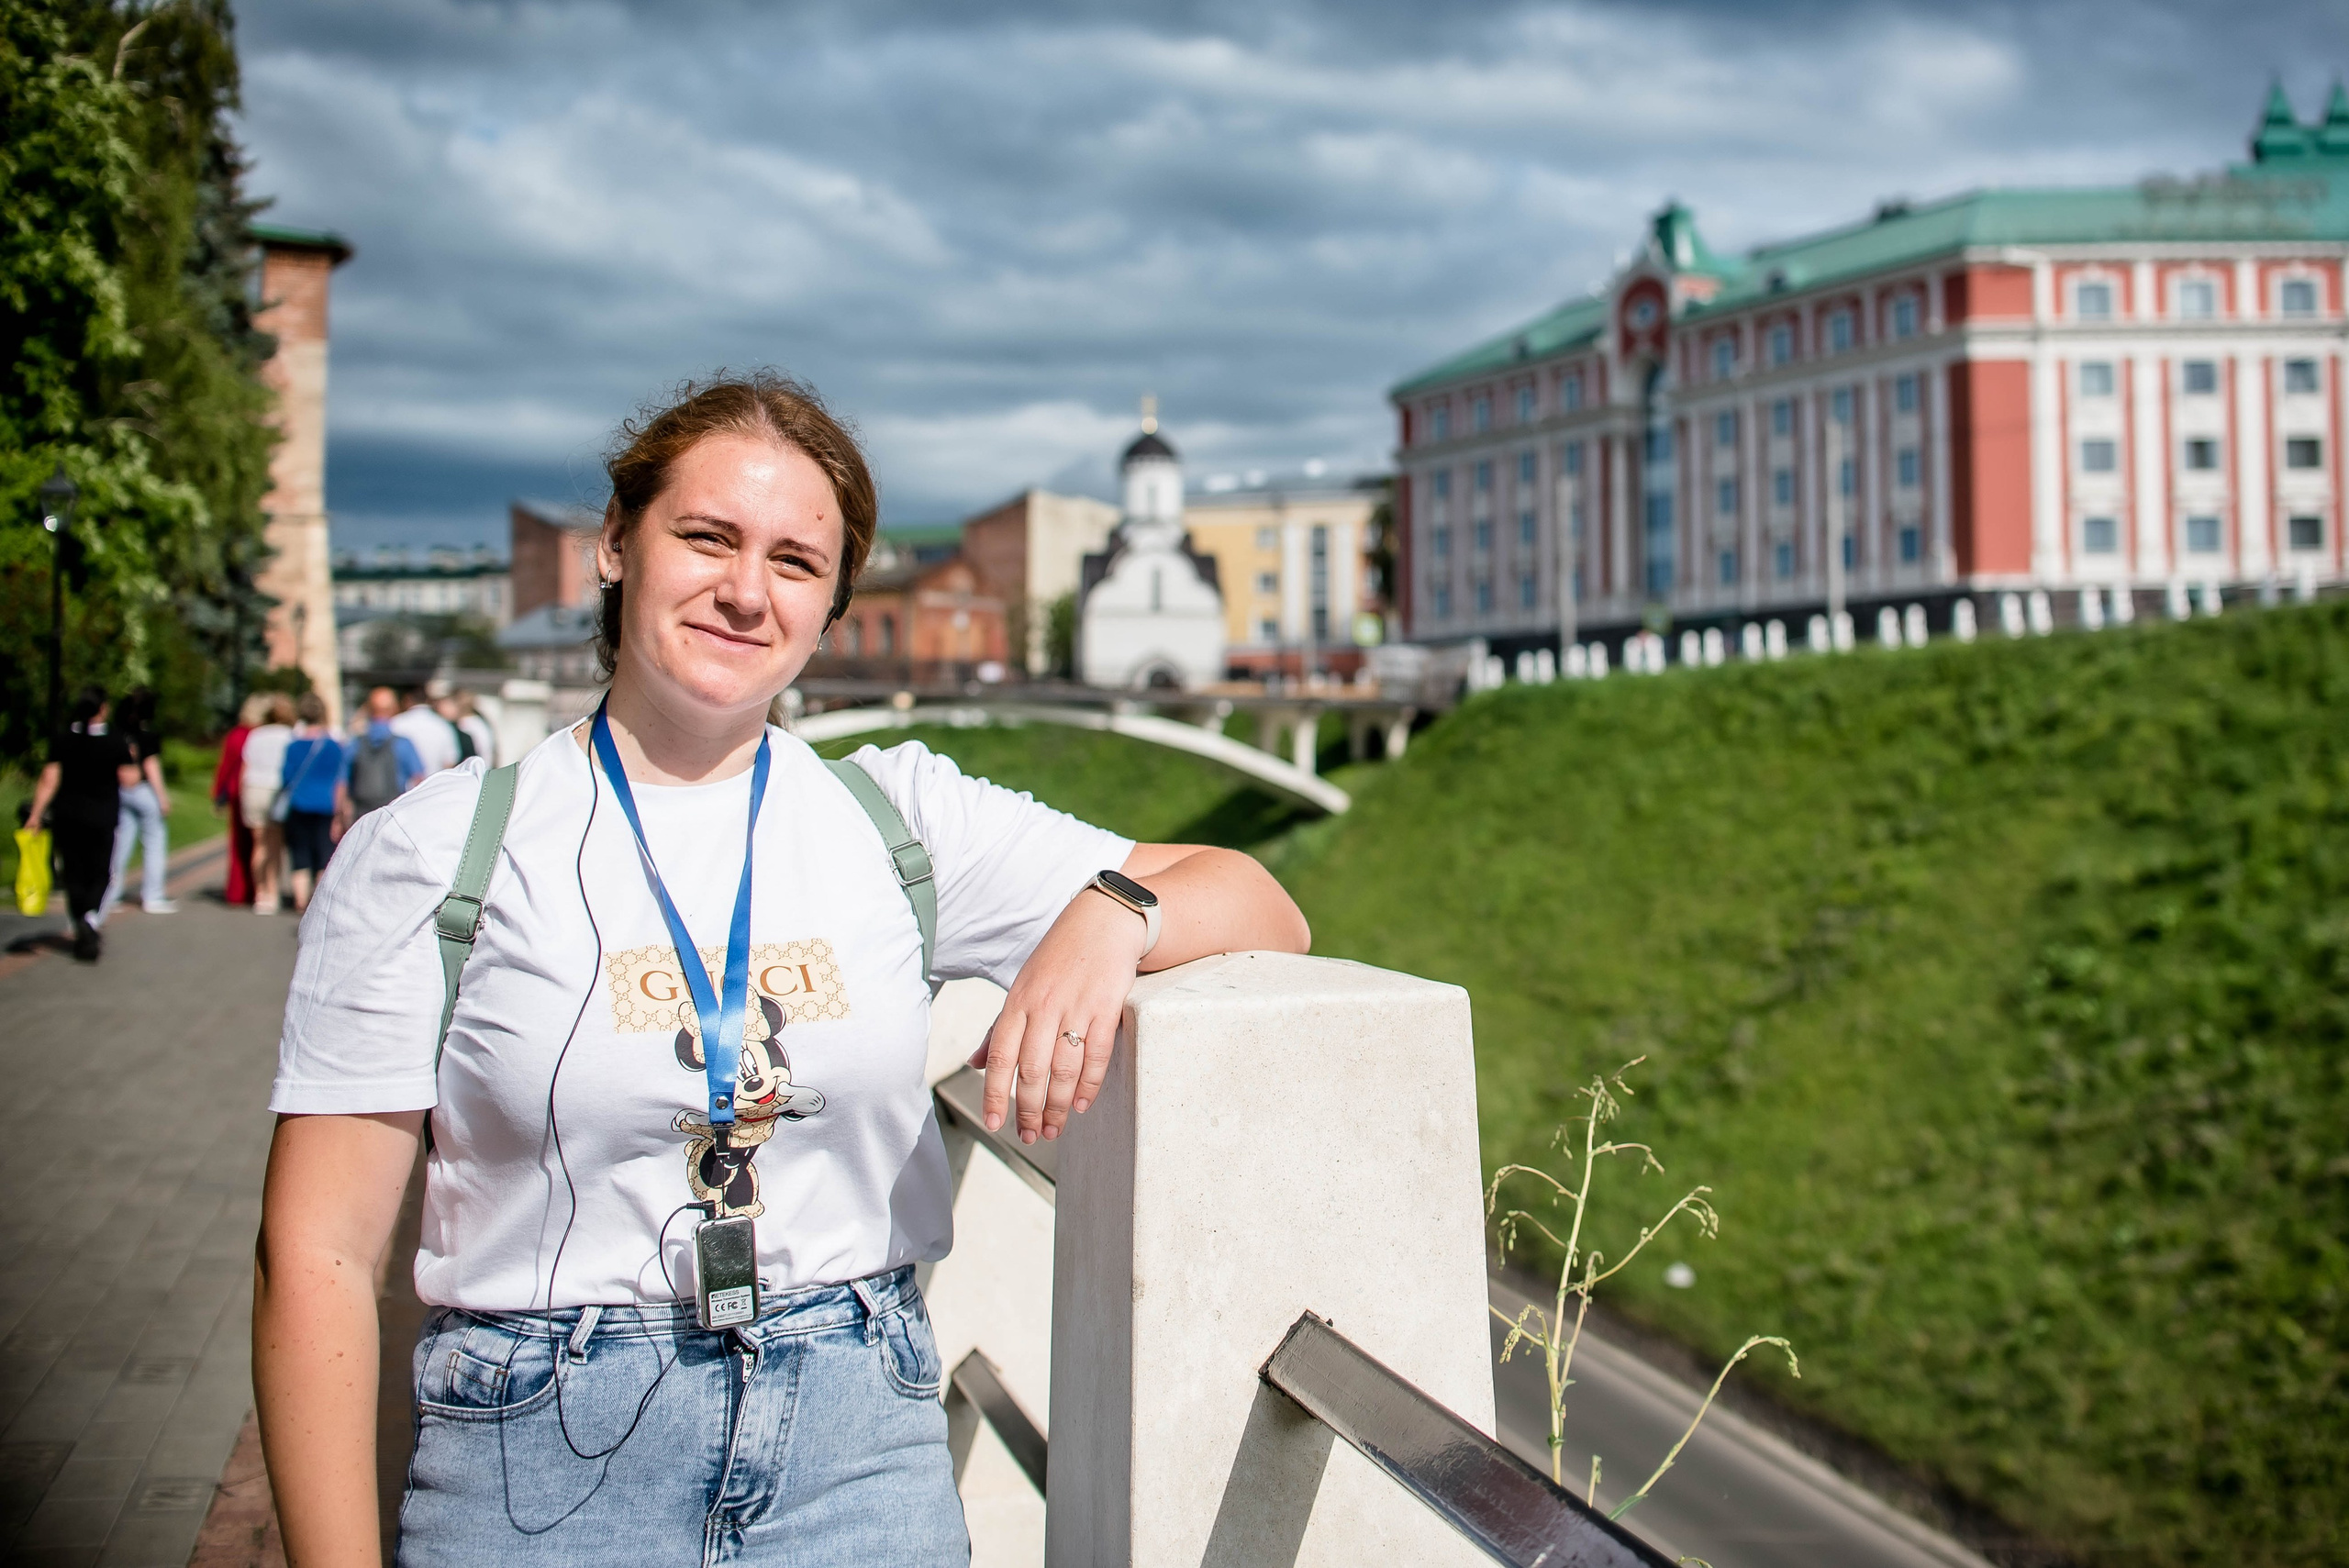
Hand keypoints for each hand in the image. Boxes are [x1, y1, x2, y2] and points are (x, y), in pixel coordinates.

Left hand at [973, 886, 1148, 1144]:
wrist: (1102, 922)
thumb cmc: (1059, 959)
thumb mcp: (1022, 987)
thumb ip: (1000, 1028)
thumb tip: (972, 1064)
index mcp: (1017, 1002)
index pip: (999, 1056)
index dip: (994, 1094)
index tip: (994, 1124)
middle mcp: (1043, 1006)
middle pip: (1031, 1070)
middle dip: (1028, 1109)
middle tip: (1031, 1136)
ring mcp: (1075, 1007)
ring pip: (1062, 1068)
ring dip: (1057, 1106)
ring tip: (1054, 1128)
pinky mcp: (1106, 1007)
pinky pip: (1096, 1055)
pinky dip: (1088, 1085)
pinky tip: (1081, 1104)